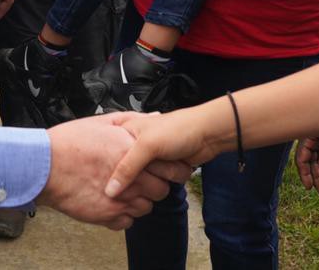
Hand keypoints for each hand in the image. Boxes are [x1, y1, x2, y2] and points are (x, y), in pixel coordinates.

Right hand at [41, 113, 192, 229]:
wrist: (45, 167)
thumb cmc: (69, 143)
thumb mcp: (101, 122)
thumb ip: (131, 120)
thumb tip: (153, 117)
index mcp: (132, 153)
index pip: (167, 167)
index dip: (166, 168)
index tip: (158, 166)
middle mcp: (132, 178)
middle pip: (162, 190)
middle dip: (155, 185)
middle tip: (142, 180)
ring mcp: (122, 199)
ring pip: (146, 208)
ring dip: (139, 201)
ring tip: (125, 191)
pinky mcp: (108, 215)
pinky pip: (128, 221)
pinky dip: (123, 215)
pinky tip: (113, 203)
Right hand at [104, 105, 221, 197]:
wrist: (208, 133)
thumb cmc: (178, 128)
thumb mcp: (147, 146)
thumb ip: (127, 168)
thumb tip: (111, 190)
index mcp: (126, 134)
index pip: (110, 159)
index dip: (111, 172)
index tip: (114, 182)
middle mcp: (135, 148)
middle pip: (127, 174)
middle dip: (140, 177)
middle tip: (151, 170)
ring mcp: (150, 160)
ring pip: (143, 182)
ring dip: (155, 182)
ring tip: (166, 168)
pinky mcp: (162, 170)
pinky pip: (156, 185)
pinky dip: (163, 184)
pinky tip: (170, 177)